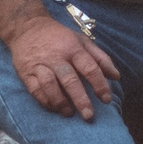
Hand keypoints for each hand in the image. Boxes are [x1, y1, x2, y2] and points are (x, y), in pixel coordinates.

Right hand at [4, 10, 118, 119]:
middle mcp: (57, 57)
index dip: (100, 85)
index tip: (107, 99)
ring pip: (50, 86)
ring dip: (60, 102)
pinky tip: (54, 108)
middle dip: (81, 99)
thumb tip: (116, 76)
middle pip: (70, 80)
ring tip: (70, 113)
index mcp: (74, 49)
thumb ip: (101, 58)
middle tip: (89, 116)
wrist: (27, 28)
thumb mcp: (82, 41)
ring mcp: (40, 65)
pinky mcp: (26, 72)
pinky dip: (45, 100)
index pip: (90, 68)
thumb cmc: (60, 37)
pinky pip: (35, 89)